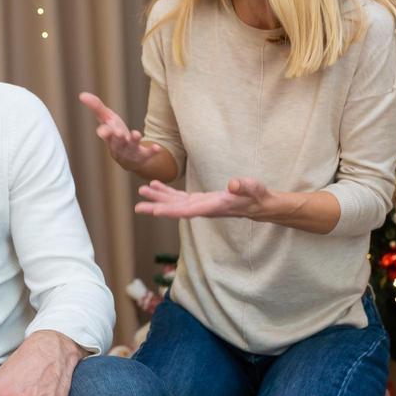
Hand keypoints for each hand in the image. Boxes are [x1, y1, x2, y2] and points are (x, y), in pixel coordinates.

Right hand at [79, 92, 161, 171]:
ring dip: (133, 142)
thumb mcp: (107, 119)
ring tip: (137, 134)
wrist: (130, 156)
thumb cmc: (116, 134)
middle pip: (117, 142)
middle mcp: (118, 146)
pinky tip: (157, 148)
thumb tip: (81, 94)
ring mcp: (130, 152)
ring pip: (131, 148)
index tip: (103, 131)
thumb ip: (96, 107)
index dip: (104, 132)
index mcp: (109, 137)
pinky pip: (147, 154)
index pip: (105, 134)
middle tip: (120, 133)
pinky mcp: (142, 156)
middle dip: (118, 138)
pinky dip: (151, 152)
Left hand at [134, 177, 289, 220]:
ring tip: (142, 191)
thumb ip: (243, 187)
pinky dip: (167, 192)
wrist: (259, 205)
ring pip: (175, 203)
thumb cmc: (257, 197)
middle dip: (157, 208)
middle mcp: (203, 208)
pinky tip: (156, 185)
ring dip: (158, 198)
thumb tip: (233, 183)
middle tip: (137, 207)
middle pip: (176, 209)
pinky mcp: (201, 200)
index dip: (171, 212)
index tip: (155, 212)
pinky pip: (180, 197)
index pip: (189, 211)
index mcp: (213, 206)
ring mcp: (201, 205)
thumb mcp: (253, 189)